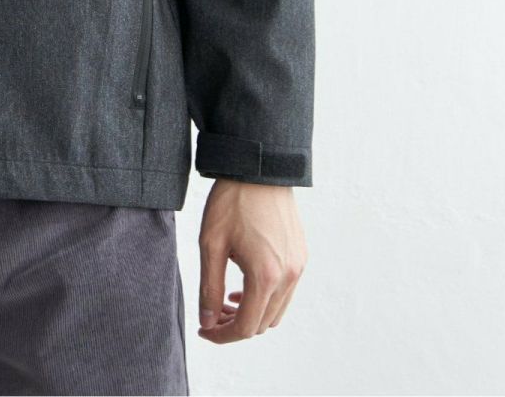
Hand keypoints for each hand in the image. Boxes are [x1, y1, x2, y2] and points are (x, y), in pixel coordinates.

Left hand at [196, 178, 306, 341]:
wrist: (259, 167)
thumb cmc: (233, 201)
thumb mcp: (211, 243)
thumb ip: (209, 287)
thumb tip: (207, 321)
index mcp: (266, 276)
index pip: (244, 327)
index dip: (221, 335)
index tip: (203, 330)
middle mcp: (288, 276)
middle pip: (262, 324)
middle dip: (234, 326)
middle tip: (211, 314)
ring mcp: (298, 267)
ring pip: (276, 311)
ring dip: (252, 313)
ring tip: (226, 299)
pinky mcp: (301, 256)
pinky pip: (286, 292)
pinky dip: (266, 297)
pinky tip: (245, 283)